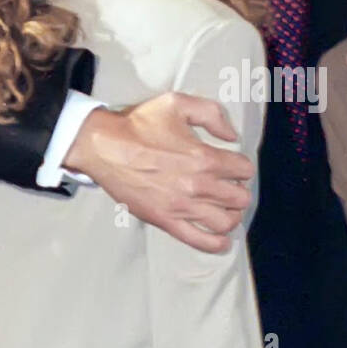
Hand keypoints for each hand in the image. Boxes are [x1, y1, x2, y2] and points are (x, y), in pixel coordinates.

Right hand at [63, 96, 254, 251]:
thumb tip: (232, 136)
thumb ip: (212, 114)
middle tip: (229, 186)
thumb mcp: (177, 103)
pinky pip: (199, 240)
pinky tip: (222, 240)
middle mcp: (198, 184)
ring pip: (225, 221)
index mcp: (204, 156)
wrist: (103, 146)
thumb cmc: (139, 124)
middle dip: (239, 190)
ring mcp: (182, 206)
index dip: (241, 166)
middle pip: (239, 197)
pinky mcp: (166, 221)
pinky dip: (216, 243)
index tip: (233, 165)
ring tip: (225, 208)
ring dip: (231, 214)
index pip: (243, 169)